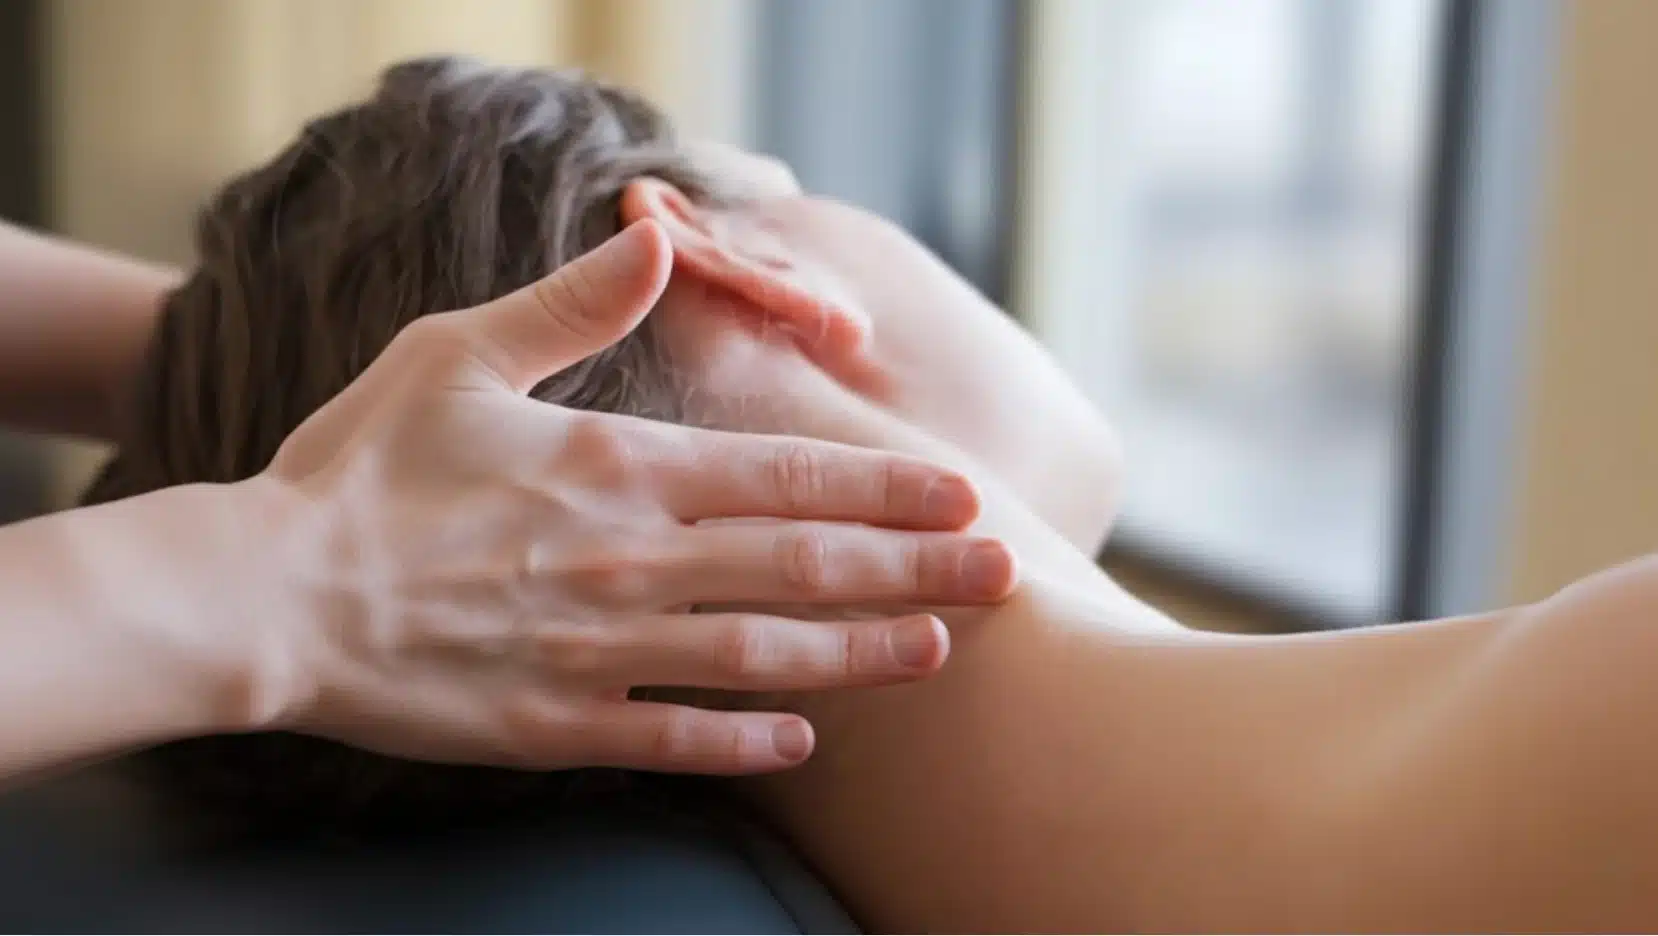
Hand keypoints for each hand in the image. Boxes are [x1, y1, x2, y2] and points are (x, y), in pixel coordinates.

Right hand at [250, 220, 1015, 775]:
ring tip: (939, 649)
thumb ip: (573, 304)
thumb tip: (658, 232)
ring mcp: (599, 650)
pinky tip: (805, 743)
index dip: (885, 484)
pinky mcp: (556, 724)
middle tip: (1007, 574)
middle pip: (804, 563)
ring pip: (764, 654)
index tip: (962, 493)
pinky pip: (672, 737)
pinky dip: (745, 741)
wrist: (265, 596)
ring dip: (861, 651)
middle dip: (916, 567)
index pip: (786, 473)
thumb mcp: (459, 352)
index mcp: (620, 469)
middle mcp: (631, 562)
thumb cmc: (359, 468)